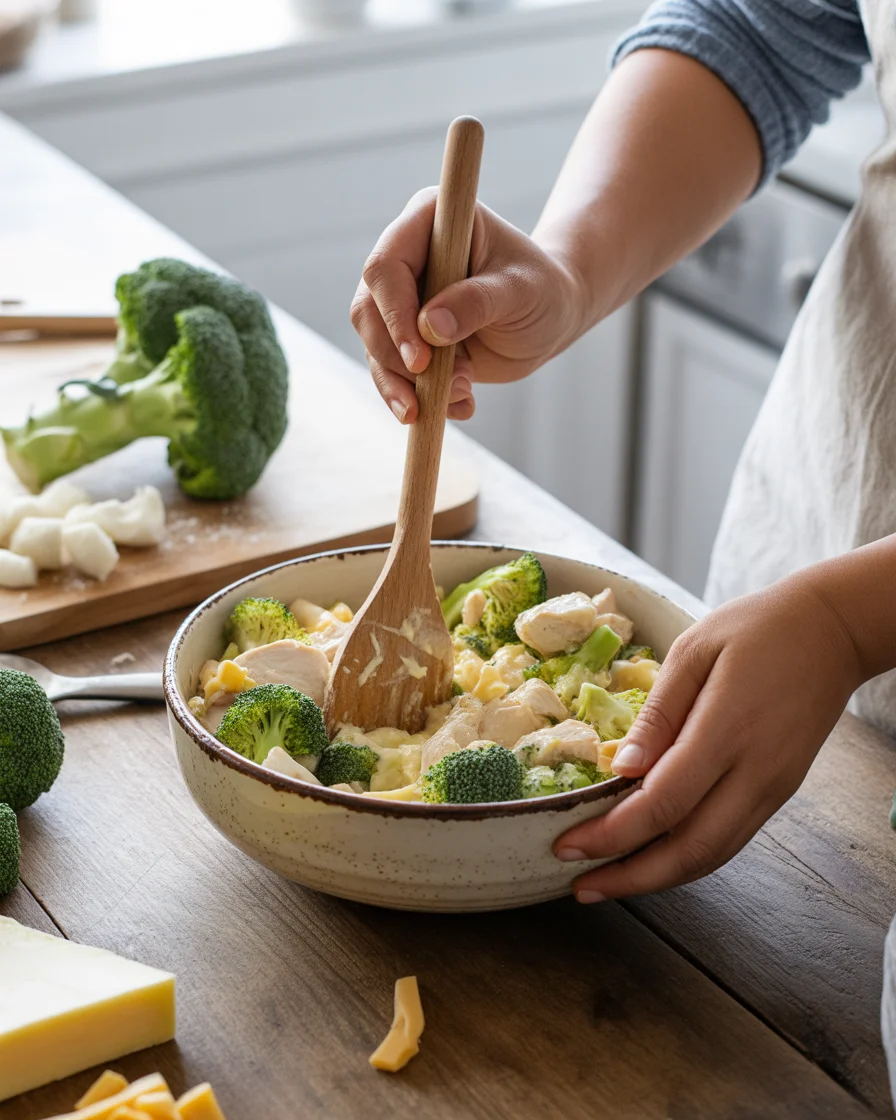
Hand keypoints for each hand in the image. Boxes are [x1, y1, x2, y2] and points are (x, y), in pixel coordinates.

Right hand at [350, 189, 587, 422]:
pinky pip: (394, 375)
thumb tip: (429, 326)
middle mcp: (405, 259)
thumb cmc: (542, 290)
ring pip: (376, 349)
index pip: (385, 267)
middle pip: (368, 312)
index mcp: (427, 222)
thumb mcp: (520, 292)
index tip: (422, 359)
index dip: (395, 315)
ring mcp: (401, 302)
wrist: (551, 317)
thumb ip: (477, 303)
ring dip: (412, 385)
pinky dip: (422, 400)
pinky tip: (462, 407)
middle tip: (446, 387)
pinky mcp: (406, 339)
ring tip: (465, 394)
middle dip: (398, 360)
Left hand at [554, 574, 864, 901]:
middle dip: (630, 877)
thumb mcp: (694, 650)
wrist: (833, 629)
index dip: (611, 834)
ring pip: (713, 855)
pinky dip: (688, 859)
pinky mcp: (779, 790)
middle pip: (690, 850)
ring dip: (657, 878)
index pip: (663, 804)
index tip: (567, 845)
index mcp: (726, 730)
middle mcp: (755, 772)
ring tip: (608, 882)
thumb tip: (621, 767)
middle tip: (579, 885)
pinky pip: (730, 839)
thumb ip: (659, 713)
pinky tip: (653, 857)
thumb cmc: (756, 628)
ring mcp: (773, 787)